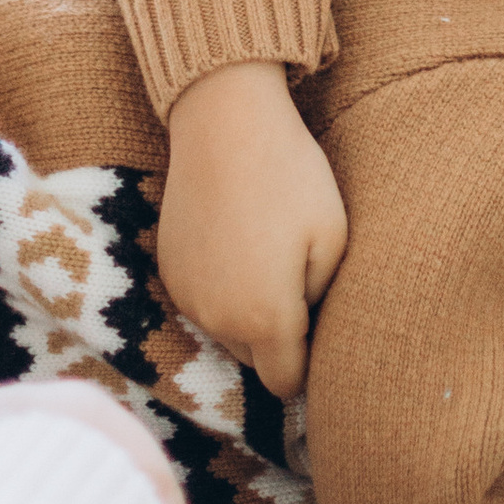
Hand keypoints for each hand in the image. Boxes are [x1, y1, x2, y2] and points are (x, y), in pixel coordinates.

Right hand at [156, 60, 347, 397]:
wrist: (224, 121)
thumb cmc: (290, 176)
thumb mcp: (334, 237)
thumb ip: (325, 300)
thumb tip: (313, 330)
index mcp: (266, 318)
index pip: (287, 382)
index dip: (308, 366)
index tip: (321, 334)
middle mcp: (219, 319)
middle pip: (255, 360)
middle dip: (278, 339)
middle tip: (298, 281)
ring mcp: (188, 296)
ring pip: (226, 332)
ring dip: (247, 314)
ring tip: (268, 255)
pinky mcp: (169, 269)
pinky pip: (202, 301)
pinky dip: (220, 288)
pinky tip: (237, 241)